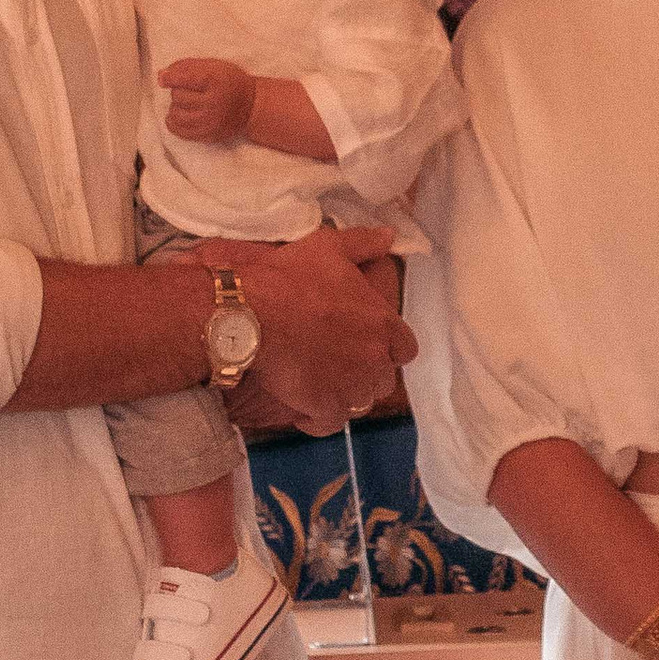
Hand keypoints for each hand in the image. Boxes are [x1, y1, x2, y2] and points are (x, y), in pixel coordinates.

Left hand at [162, 56, 257, 143]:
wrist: (251, 106)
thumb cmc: (229, 81)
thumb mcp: (213, 65)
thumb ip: (186, 67)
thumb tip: (161, 76)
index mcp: (216, 80)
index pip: (184, 79)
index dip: (170, 78)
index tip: (163, 79)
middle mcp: (213, 103)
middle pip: (177, 96)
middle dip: (179, 90)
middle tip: (191, 90)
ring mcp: (210, 122)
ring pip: (175, 114)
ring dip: (176, 107)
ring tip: (186, 103)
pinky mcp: (207, 135)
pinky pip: (178, 130)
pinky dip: (174, 122)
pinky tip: (181, 115)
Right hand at [198, 225, 411, 434]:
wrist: (252, 313)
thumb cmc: (292, 278)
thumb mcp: (329, 248)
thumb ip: (364, 243)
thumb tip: (390, 235)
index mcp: (384, 324)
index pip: (405, 348)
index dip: (388, 347)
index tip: (369, 344)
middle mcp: (375, 360)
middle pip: (383, 379)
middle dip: (366, 373)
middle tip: (339, 363)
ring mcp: (351, 387)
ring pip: (360, 403)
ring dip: (345, 395)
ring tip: (321, 385)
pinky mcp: (324, 407)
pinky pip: (332, 424)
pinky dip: (321, 419)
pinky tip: (306, 409)